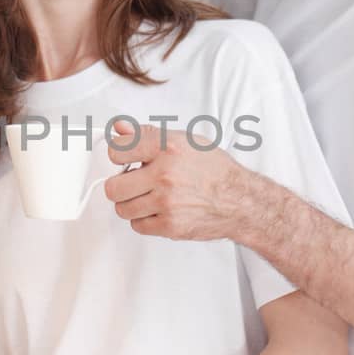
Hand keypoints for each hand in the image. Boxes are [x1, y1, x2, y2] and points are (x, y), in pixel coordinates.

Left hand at [104, 121, 248, 240]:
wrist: (239, 200)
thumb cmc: (214, 170)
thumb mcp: (184, 140)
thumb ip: (146, 134)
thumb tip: (119, 128)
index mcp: (166, 147)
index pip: (117, 150)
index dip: (119, 156)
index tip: (124, 160)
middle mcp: (165, 174)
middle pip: (114, 187)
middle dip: (121, 185)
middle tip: (134, 183)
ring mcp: (166, 202)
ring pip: (123, 208)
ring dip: (132, 204)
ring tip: (149, 197)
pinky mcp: (170, 225)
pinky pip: (137, 225)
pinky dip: (145, 220)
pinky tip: (159, 210)